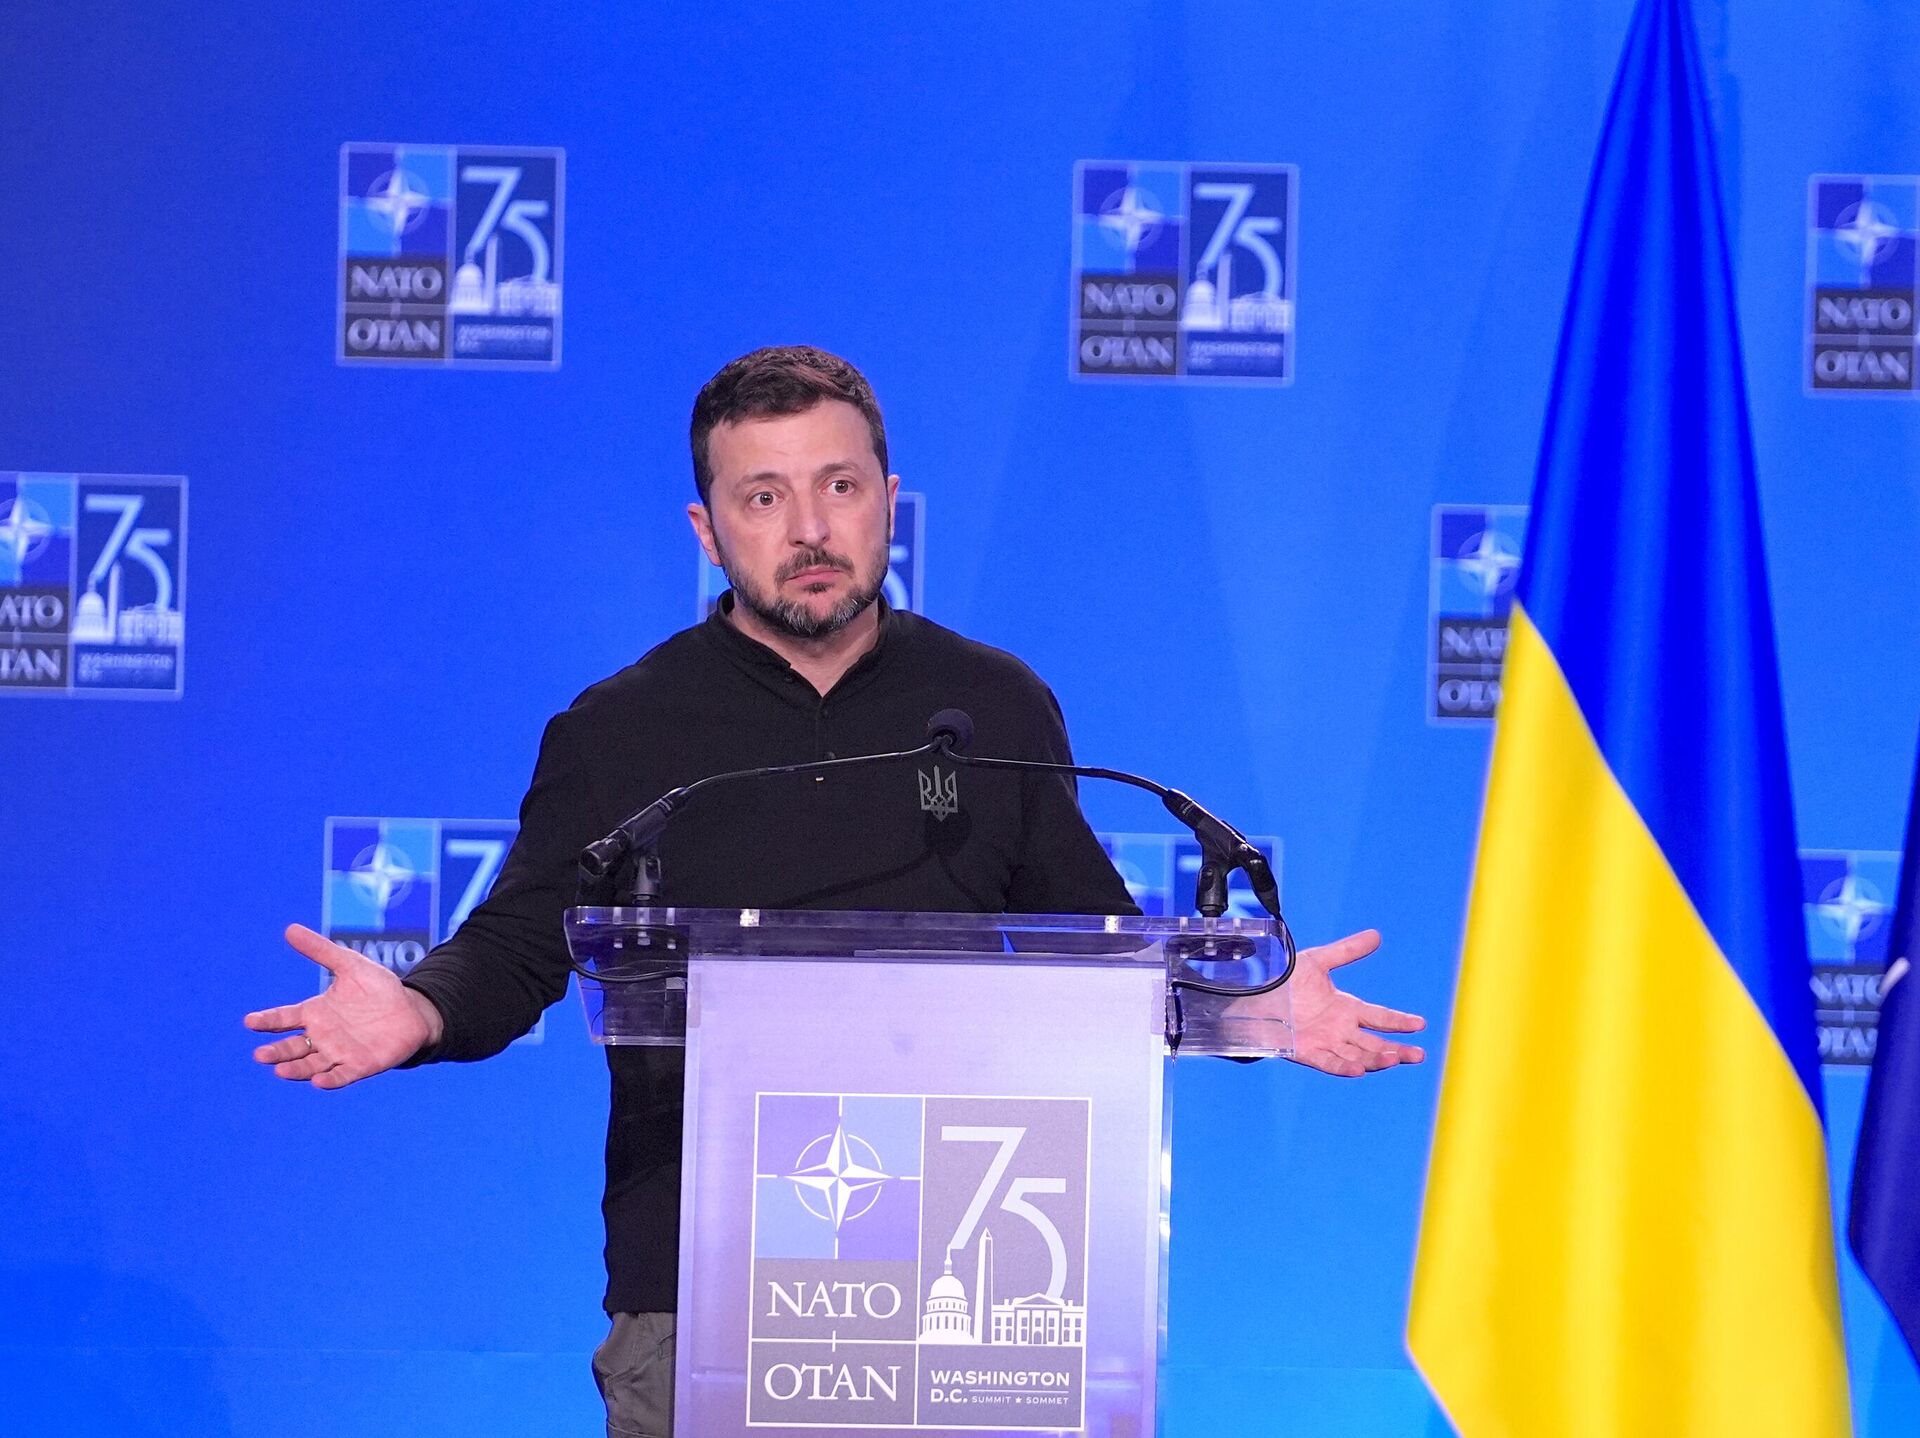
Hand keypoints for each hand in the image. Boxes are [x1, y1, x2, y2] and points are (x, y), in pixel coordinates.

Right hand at [245, 924, 443, 1088]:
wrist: (412, 1010)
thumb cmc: (378, 989)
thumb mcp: (350, 965)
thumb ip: (321, 951)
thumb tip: (290, 929)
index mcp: (315, 1013)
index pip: (284, 1018)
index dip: (268, 1020)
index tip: (250, 1021)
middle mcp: (322, 1036)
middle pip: (293, 1047)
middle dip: (276, 1052)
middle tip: (260, 1054)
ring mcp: (340, 1052)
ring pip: (311, 1065)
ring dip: (296, 1069)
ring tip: (280, 1070)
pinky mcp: (360, 1065)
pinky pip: (341, 1076)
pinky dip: (330, 1080)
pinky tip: (319, 1081)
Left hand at [1272, 928, 1425, 1077]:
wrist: (1254, 992)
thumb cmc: (1285, 979)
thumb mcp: (1319, 961)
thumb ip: (1347, 951)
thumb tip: (1375, 935)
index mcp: (1345, 1009)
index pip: (1379, 1018)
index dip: (1399, 1021)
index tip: (1420, 1024)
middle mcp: (1339, 1029)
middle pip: (1374, 1043)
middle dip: (1397, 1050)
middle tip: (1418, 1055)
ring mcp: (1325, 1042)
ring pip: (1357, 1056)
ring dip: (1376, 1059)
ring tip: (1394, 1058)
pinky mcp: (1307, 1052)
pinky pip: (1330, 1063)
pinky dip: (1344, 1067)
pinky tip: (1359, 1070)